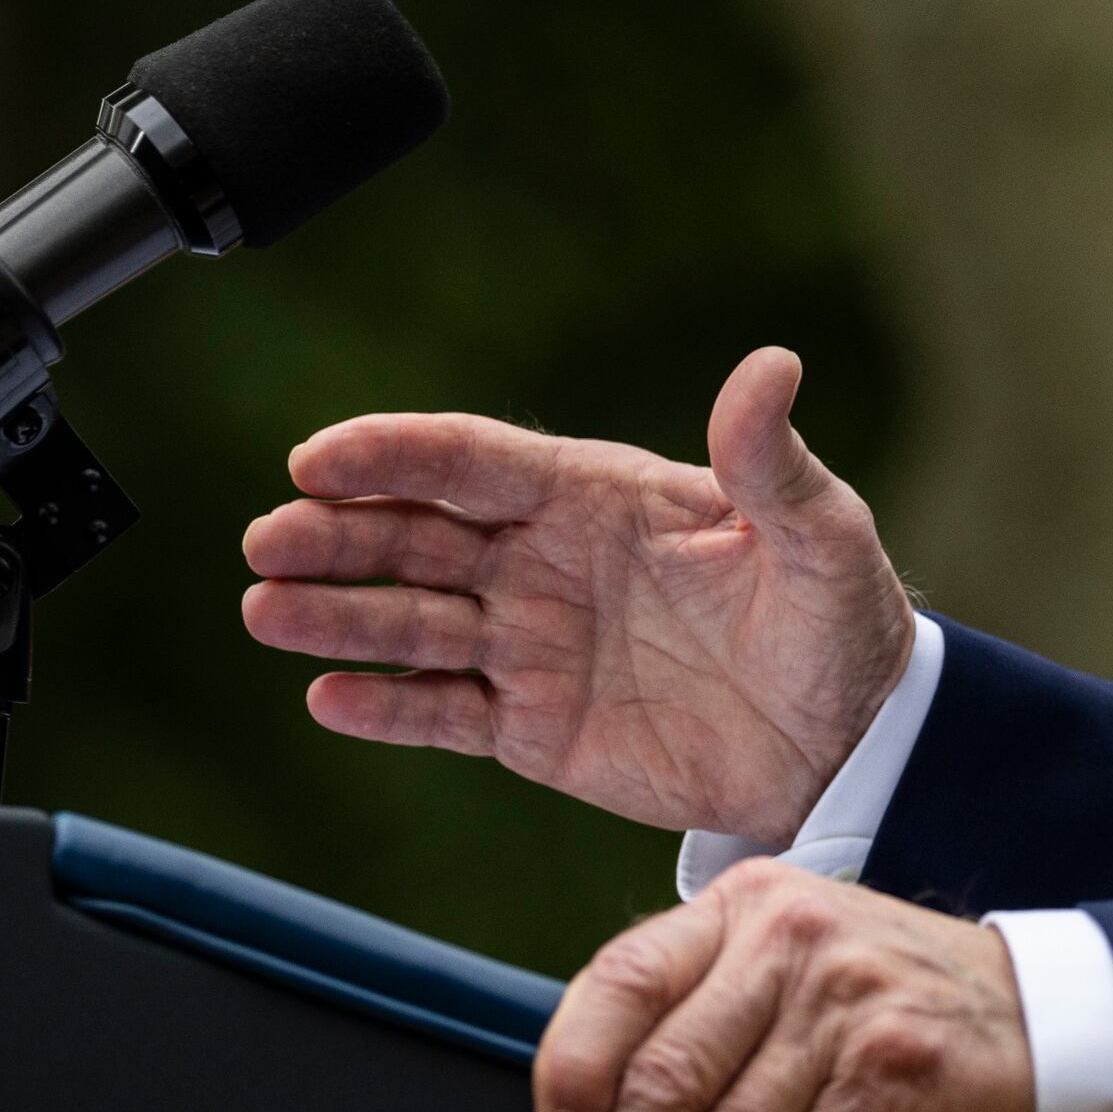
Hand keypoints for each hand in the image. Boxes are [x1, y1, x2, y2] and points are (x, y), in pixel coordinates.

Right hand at [240, 347, 915, 840]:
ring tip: (267, 610)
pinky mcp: (532, 727)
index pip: (474, 462)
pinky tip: (328, 698)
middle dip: (339, 533)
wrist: (846, 746)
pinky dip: (385, 708)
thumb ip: (772, 460)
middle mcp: (545, 561)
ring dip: (338, 615)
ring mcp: (531, 644)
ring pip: (413, 622)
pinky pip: (443, 712)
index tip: (318, 458)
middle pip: (419, 536)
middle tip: (269, 540)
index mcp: (598, 496)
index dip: (394, 456)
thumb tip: (770, 365)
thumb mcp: (818, 536)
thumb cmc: (835, 622)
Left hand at [532, 858, 1033, 1111]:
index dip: (573, 1073)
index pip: (622, 980)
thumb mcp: (786, 957)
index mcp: (740, 908)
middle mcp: (787, 940)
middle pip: (670, 1076)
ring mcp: (845, 1002)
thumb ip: (699, 1004)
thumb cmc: (884, 991)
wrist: (1031, 1003)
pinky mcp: (897, 1069)